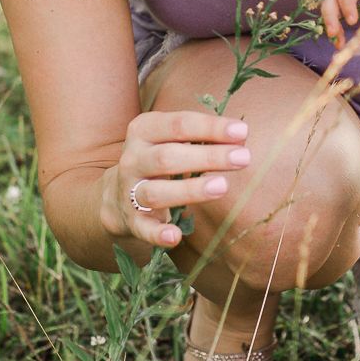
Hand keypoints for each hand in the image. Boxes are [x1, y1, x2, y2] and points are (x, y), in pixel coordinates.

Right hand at [104, 110, 253, 248]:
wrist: (116, 195)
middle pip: (168, 157)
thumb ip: (201, 136)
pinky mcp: (132, 221)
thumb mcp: (171, 139)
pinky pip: (143, 229)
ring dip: (190, 190)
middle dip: (208, 157)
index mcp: (143, 130)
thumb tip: (240, 135)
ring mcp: (129, 191)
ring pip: (156, 192)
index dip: (210, 127)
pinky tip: (175, 236)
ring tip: (223, 186)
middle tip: (243, 157)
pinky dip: (158, 234)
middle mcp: (132, 159)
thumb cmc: (157, 159)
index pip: (178, 124)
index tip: (242, 131)